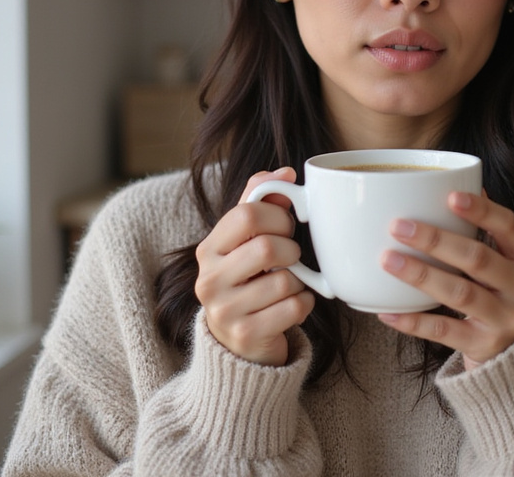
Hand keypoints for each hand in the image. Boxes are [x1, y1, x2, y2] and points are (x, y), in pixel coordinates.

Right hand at [194, 167, 314, 365]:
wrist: (237, 340)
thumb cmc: (248, 278)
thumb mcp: (246, 239)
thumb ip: (261, 201)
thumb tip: (287, 174)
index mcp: (209, 249)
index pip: (247, 214)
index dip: (277, 216)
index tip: (285, 226)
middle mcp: (209, 280)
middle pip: (266, 248)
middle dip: (291, 249)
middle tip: (291, 256)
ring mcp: (224, 311)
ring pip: (284, 282)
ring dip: (299, 281)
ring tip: (290, 283)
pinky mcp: (245, 336)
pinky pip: (294, 309)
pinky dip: (304, 303)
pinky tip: (293, 303)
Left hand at [378, 191, 513, 370]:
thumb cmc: (502, 293)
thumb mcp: (506, 261)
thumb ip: (486, 230)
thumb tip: (457, 184)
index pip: (508, 226)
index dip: (481, 210)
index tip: (450, 196)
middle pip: (477, 258)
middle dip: (435, 240)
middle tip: (398, 226)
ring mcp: (507, 319)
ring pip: (460, 294)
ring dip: (421, 275)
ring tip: (388, 261)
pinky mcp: (486, 345)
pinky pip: (445, 332)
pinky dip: (414, 322)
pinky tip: (387, 311)